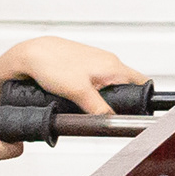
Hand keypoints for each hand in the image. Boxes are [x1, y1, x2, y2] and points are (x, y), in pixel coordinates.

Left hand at [0, 35, 147, 114]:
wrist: (30, 54)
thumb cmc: (52, 64)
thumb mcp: (78, 92)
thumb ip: (99, 108)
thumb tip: (111, 121)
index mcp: (113, 67)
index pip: (142, 84)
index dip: (143, 101)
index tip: (137, 114)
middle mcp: (109, 62)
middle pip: (128, 86)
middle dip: (123, 102)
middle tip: (110, 115)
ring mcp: (98, 63)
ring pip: (112, 84)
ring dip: (107, 97)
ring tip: (93, 107)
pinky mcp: (86, 66)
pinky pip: (99, 81)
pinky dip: (95, 91)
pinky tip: (82, 98)